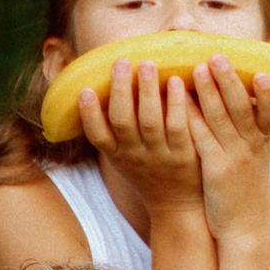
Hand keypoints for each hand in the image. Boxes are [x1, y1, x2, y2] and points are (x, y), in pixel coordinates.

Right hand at [75, 59, 203, 213]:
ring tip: (147, 65)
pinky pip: (180, 127)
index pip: (97, 135)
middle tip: (121, 61)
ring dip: (148, 91)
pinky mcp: (184, 157)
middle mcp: (135, 156)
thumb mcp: (125, 157)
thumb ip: (113, 129)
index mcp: (117, 155)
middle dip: (120, 90)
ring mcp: (160, 157)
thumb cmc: (150, 173)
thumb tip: (98, 87)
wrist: (179, 208)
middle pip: (123, 121)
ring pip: (151, 121)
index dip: (89, 114)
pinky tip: (178, 83)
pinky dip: (177, 104)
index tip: (84, 89)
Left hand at [187, 53, 269, 243]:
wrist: (245, 229)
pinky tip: (179, 102)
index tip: (261, 72)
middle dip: (230, 81)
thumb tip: (239, 102)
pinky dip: (191, 117)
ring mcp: (233, 158)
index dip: (268, 93)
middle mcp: (250, 147)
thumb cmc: (245, 191)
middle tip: (218, 56)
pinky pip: (201, 138)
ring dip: (209, 92)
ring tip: (197, 68)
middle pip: (241, 108)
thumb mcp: (254, 160)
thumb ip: (249, 132)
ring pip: (220, 119)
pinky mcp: (215, 170)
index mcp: (262, 143)